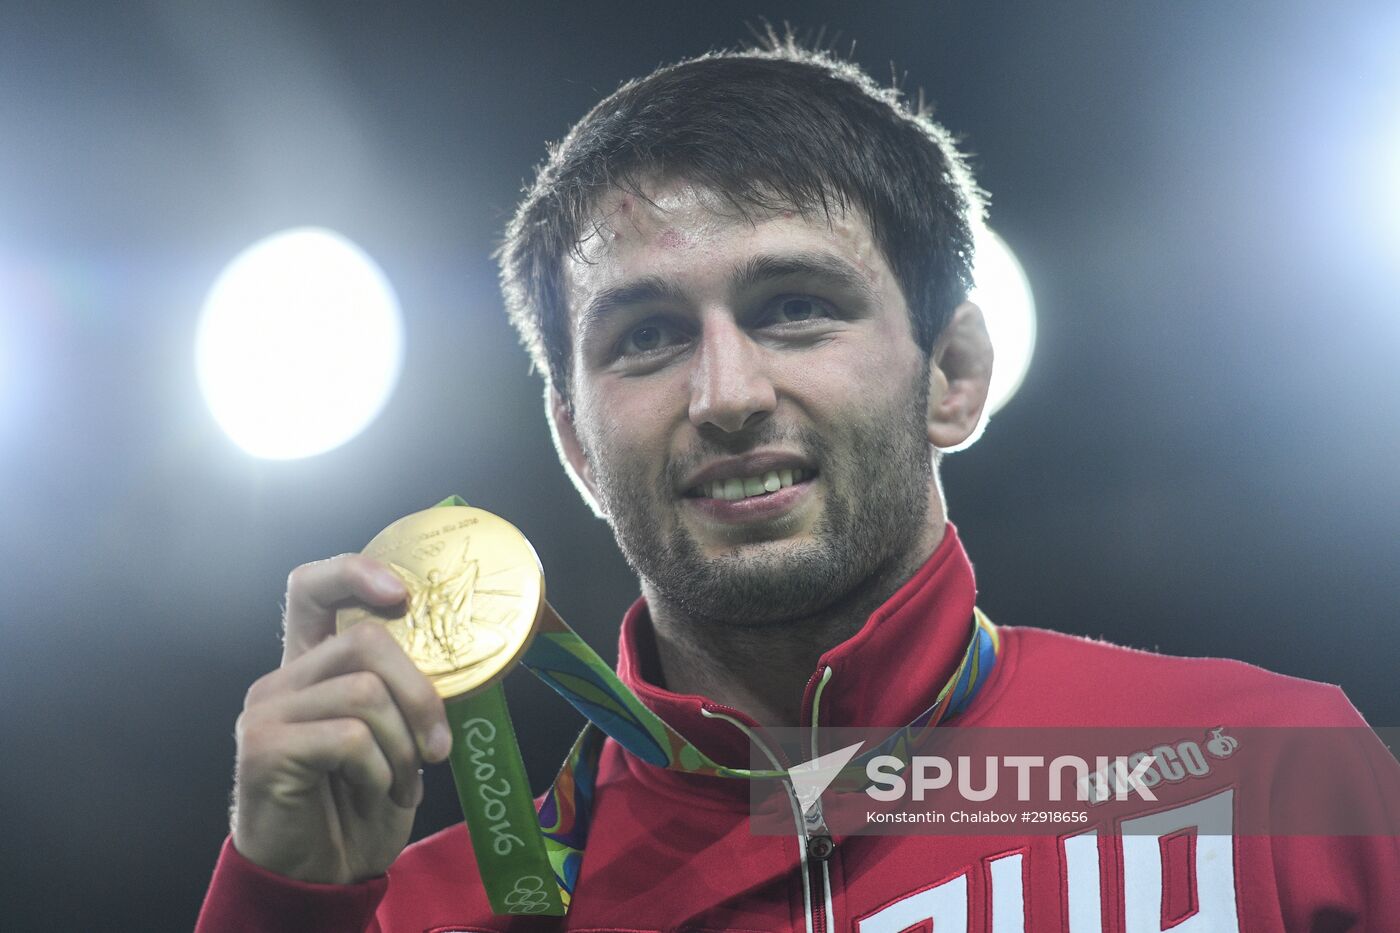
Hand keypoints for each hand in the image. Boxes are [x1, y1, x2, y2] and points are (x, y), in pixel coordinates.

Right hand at [230, 555, 451, 883]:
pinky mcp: (264, 749)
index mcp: (310, 666)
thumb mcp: (394, 736)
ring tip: (402, 782)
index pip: (312, 588)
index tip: (402, 595)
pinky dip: (379, 770)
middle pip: (365, 641)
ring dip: (403, 746)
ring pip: (365, 693)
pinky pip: (349, 738)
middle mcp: (282, 680)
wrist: (321, 877)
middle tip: (437, 746)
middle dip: (421, 692)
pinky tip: (374, 792)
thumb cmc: (359, 804)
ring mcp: (266, 712)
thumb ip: (402, 690)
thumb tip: (462, 652)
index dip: (355, 573)